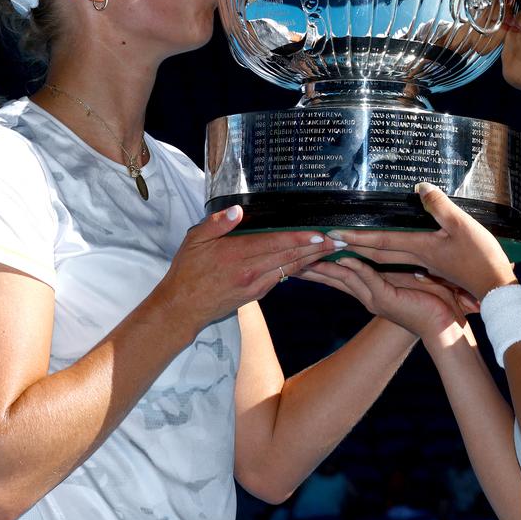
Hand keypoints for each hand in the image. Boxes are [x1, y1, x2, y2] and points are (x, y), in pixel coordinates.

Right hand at [158, 206, 344, 332]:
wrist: (182, 308)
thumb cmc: (187, 271)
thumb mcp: (194, 240)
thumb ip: (217, 224)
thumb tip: (238, 211)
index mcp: (236, 254)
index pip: (275, 243)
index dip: (300, 238)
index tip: (319, 232)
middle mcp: (250, 271)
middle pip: (289, 256)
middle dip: (316, 247)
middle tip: (338, 240)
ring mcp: (255, 285)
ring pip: (289, 268)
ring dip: (312, 258)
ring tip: (331, 249)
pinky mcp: (256, 294)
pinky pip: (281, 278)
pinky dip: (297, 269)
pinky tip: (309, 261)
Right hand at [298, 256, 478, 340]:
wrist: (446, 326)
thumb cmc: (433, 302)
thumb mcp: (409, 279)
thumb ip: (394, 268)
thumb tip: (386, 250)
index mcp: (372, 290)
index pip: (340, 275)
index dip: (321, 265)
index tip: (303, 254)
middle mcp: (368, 296)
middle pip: (333, 277)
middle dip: (311, 266)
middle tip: (288, 256)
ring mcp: (375, 298)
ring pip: (344, 276)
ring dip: (326, 264)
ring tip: (305, 255)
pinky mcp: (387, 298)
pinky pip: (366, 278)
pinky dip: (353, 267)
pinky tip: (341, 257)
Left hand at [327, 183, 517, 299]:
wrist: (495, 288)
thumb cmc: (480, 258)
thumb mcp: (462, 226)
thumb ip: (439, 206)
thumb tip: (419, 187)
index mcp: (420, 249)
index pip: (381, 241)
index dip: (357, 236)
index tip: (334, 233)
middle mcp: (417, 259)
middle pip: (378, 253)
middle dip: (354, 247)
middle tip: (331, 242)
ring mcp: (426, 266)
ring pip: (388, 259)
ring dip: (367, 253)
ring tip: (349, 247)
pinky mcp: (435, 269)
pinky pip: (402, 262)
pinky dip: (387, 257)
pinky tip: (385, 255)